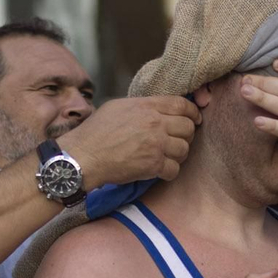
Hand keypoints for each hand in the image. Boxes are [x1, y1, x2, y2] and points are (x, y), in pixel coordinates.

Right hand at [57, 96, 199, 189]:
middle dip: (185, 135)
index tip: (193, 119)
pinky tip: (159, 170)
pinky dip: (168, 172)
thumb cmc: (95, 132)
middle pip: (188, 128)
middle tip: (176, 141)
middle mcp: (155, 123)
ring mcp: (155, 144)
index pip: (182, 105)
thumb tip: (157, 108)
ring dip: (177, 155)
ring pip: (184, 149)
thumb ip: (142, 106)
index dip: (192, 113)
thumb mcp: (118, 107)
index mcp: (147, 106)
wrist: (84, 156)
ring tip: (166, 156)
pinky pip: (174, 169)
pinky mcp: (152, 165)